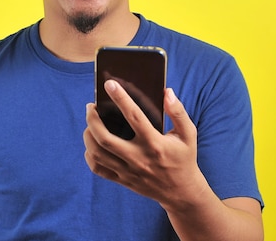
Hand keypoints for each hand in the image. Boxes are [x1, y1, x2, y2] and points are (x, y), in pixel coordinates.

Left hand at [83, 79, 206, 207]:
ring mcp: (129, 171)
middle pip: (105, 138)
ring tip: (90, 123)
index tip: (109, 84)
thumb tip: (166, 92)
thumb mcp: (188, 134)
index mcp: (155, 143)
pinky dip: (90, 156)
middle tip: (90, 107)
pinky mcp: (123, 181)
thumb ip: (178, 112)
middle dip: (92, 119)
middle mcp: (139, 158)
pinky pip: (98, 169)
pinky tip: (91, 144)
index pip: (134, 116)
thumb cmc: (184, 158)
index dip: (120, 98)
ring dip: (88, 135)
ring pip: (98, 153)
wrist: (182, 192)